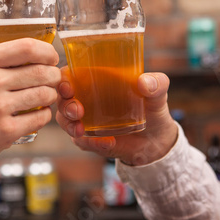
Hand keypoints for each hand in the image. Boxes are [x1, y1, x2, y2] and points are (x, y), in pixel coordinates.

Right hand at [0, 38, 60, 170]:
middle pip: (41, 71)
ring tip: (47, 96)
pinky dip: (44, 115)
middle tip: (53, 78)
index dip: (47, 51)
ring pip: (44, 94)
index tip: (51, 56)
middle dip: (54, 75)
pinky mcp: (5, 131)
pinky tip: (39, 113)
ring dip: (51, 95)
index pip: (27, 47)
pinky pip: (40, 118)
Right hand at [56, 70, 177, 165]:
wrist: (157, 140)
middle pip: (61, 98)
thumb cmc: (152, 108)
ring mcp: (86, 121)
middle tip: (77, 111)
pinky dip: (91, 144)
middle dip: (64, 104)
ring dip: (69, 125)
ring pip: (64, 121)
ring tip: (82, 130)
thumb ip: (156, 84)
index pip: (69, 75)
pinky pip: (82, 142)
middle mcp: (86, 99)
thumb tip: (144, 82)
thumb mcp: (158, 93)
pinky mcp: (91, 140)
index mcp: (96, 81)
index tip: (68, 86)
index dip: (63, 79)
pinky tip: (107, 143)